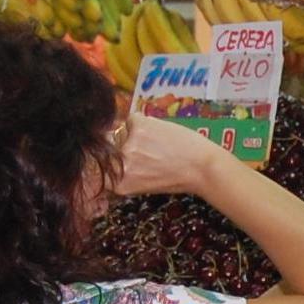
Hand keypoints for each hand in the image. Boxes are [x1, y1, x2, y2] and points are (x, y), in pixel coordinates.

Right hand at [112, 113, 226, 198]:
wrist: (203, 167)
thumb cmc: (179, 179)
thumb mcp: (144, 185)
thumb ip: (125, 175)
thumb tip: (109, 161)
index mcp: (119, 184)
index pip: (99, 170)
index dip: (107, 162)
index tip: (120, 160)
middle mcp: (119, 165)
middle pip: (109, 147)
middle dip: (124, 147)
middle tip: (148, 152)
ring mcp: (127, 144)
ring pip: (120, 131)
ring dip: (135, 134)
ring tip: (158, 143)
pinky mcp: (138, 125)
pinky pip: (132, 119)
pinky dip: (143, 122)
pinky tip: (159, 132)